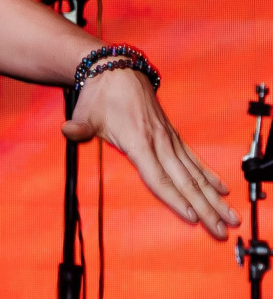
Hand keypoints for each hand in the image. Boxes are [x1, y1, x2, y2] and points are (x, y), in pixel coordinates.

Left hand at [61, 68, 237, 239]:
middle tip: (222, 228)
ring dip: (213, 197)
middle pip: (185, 182)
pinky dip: (209, 175)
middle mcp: (159, 142)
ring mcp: (168, 139)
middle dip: (205, 207)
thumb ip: (80, 128)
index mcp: (139, 141)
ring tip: (229, 216)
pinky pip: (194, 159)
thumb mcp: (87, 113)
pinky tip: (221, 189)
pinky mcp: (172, 135)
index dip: (175, 198)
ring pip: (195, 173)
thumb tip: (68, 131)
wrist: (117, 70)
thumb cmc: (101, 94)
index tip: (191, 216)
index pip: (159, 178)